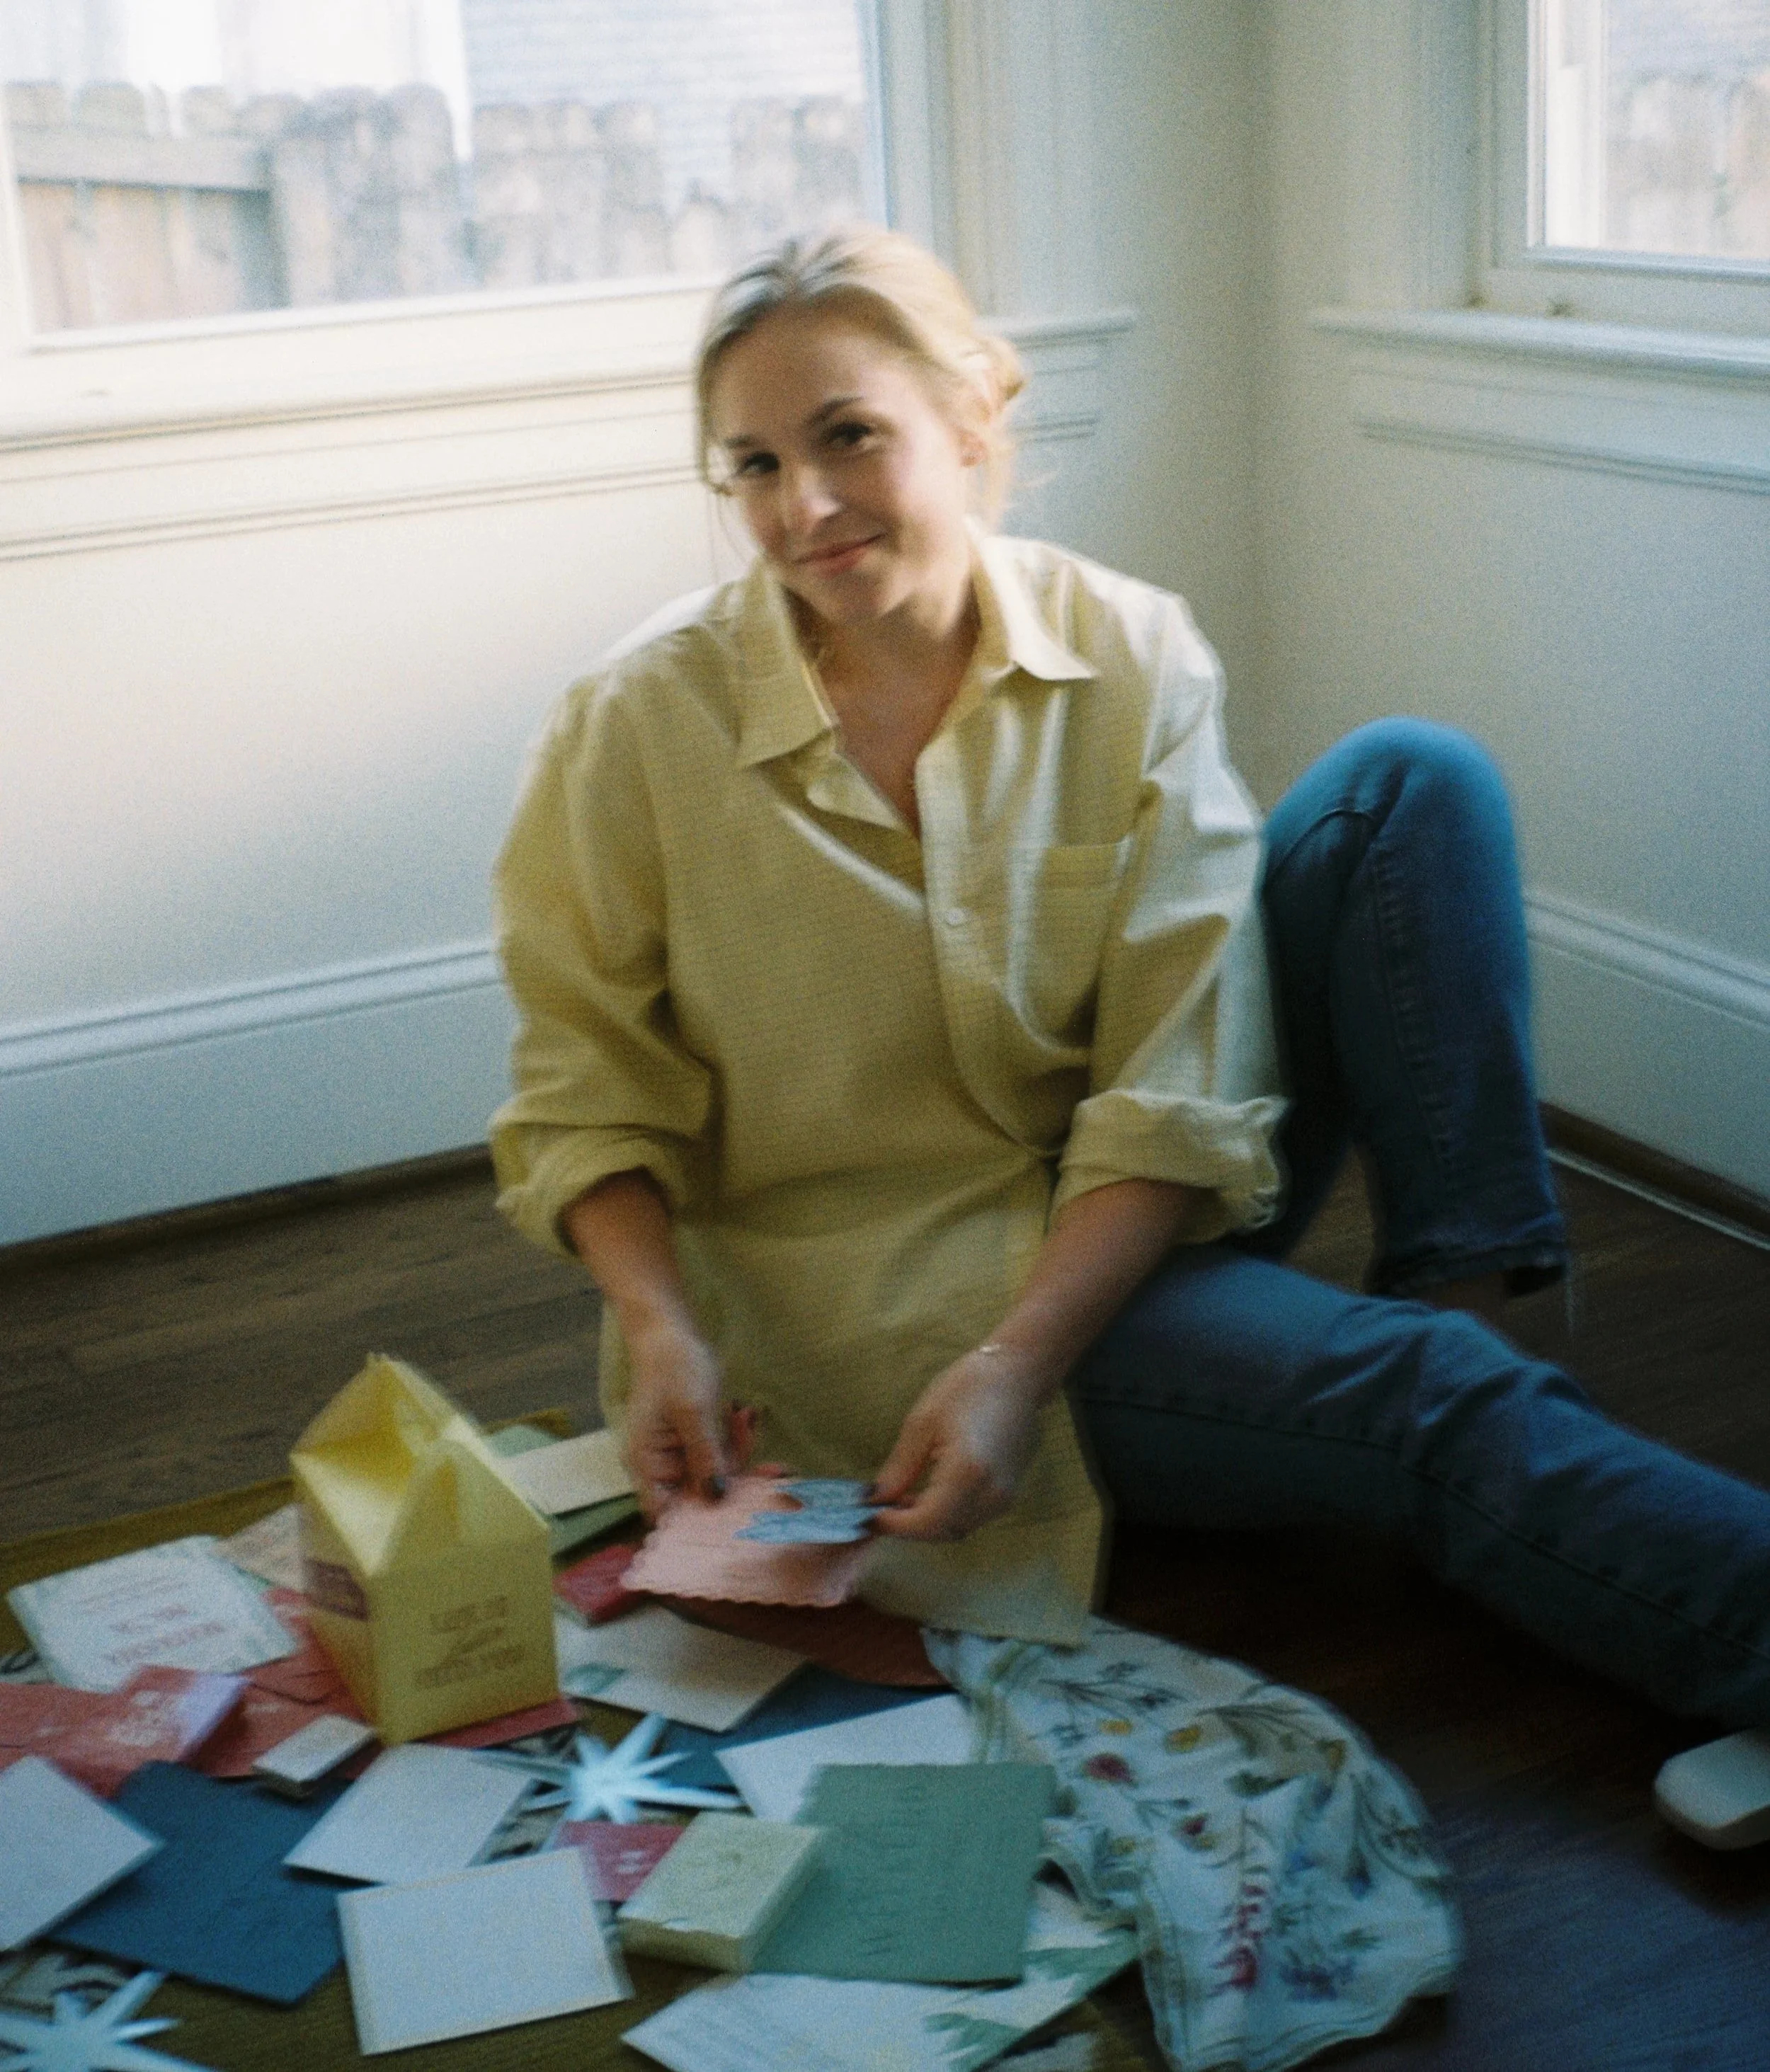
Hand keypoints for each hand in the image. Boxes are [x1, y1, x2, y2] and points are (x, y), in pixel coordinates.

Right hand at [622, 1315, 744, 1515]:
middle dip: (734, 1479)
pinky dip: (735, 1440)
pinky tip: (744, 1414)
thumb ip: (705, 1458)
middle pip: (699, 1494)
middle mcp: (660, 1465)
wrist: (670, 1329)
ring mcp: (678, 1451)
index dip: (697, 1520)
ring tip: (744, 1418)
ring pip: (716, 1474)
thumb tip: (716, 1499)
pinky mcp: (695, 1438)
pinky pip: (720, 1454)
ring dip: (738, 1452)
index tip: (737, 1516)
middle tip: (771, 1467)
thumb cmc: (674, 1368)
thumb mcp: (694, 1413)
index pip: (666, 1512)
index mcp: (647, 1463)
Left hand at [868, 1346, 1047, 1542]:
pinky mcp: (1009, 1494)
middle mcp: (991, 1492)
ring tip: (903, 1496)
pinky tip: (931, 1492)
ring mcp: (1004, 1496)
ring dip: (928, 1522)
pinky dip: (947, 1514)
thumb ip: (898, 1470)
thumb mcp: (922, 1423)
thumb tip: (872, 1500)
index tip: (869, 1515)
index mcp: (967, 1472)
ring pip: (956, 1528)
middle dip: (908, 1525)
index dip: (894, 1525)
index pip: (926, 1522)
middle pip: (941, 1531)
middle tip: (881, 1505)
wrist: (1017, 1376)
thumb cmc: (968, 1388)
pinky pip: (971, 1517)